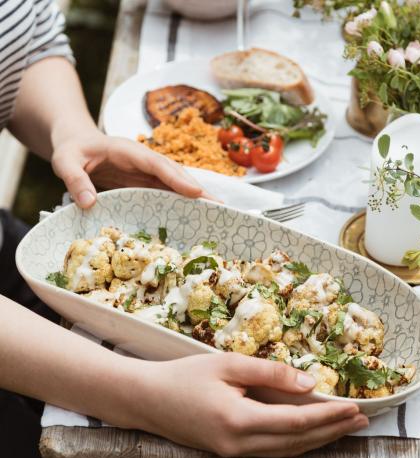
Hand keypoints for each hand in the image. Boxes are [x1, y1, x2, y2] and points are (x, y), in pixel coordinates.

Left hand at [51, 129, 210, 207]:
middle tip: (219, 205)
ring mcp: (146, 173)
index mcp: (129, 151)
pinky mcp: (144, 183)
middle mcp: (143, 161)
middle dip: (197, 189)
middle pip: (174, 174)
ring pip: (175, 184)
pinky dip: (180, 203)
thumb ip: (74, 179)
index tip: (195, 192)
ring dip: (194, 198)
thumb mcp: (65, 161)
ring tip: (215, 212)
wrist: (76, 145)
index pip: (156, 163)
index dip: (176, 177)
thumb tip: (89, 203)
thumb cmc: (72, 150)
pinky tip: (192, 216)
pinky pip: (165, 192)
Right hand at [121, 353, 367, 457]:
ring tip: (341, 428)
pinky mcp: (227, 451)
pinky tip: (306, 433)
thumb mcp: (227, 364)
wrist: (147, 399)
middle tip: (360, 420)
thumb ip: (270, 373)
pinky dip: (295, 442)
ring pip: (286, 451)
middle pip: (297, 442)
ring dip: (316, 439)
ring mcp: (232, 453)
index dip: (328, 416)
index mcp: (239, 420)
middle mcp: (239, 444)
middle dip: (331, 432)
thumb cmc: (185, 375)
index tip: (354, 409)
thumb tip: (309, 383)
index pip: (297, 422)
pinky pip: (271, 450)